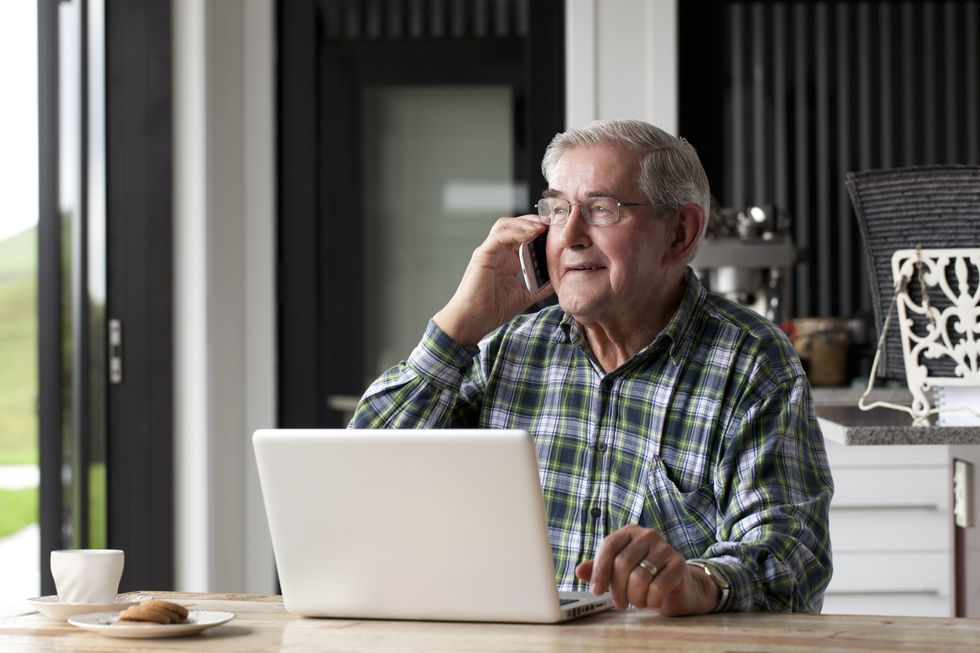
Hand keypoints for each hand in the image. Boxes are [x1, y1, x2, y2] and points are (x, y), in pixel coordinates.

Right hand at [433, 216, 553, 346]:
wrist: (475, 321)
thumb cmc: (494, 310)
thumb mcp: (525, 296)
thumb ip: (540, 287)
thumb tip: (558, 280)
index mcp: (508, 260)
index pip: (523, 236)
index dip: (539, 230)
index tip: (557, 230)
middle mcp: (498, 252)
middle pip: (515, 225)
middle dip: (534, 221)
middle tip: (553, 222)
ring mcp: (490, 251)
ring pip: (506, 225)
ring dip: (525, 223)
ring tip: (542, 226)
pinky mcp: (483, 254)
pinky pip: (499, 235)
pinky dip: (516, 231)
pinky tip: (531, 234)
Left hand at [575, 525, 719, 615]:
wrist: (678, 588)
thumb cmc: (644, 578)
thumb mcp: (618, 574)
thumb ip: (599, 570)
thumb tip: (579, 571)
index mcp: (630, 532)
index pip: (609, 546)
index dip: (599, 570)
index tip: (595, 591)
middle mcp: (648, 535)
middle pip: (623, 563)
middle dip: (617, 589)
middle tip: (620, 604)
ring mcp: (665, 548)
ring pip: (640, 576)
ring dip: (635, 597)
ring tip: (637, 602)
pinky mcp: (679, 564)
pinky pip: (658, 586)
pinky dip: (651, 600)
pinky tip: (652, 602)